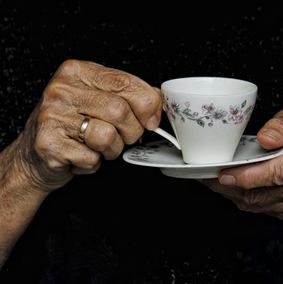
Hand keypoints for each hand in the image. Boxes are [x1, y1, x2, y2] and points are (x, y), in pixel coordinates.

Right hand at [15, 59, 161, 191]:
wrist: (33, 155)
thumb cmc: (71, 125)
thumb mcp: (98, 99)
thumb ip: (127, 95)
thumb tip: (158, 100)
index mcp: (78, 71)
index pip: (125, 82)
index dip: (148, 104)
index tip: (152, 119)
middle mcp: (62, 90)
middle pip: (120, 111)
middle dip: (131, 132)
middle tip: (121, 136)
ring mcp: (52, 116)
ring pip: (108, 136)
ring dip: (111, 150)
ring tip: (97, 146)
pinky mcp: (49, 143)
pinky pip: (92, 158)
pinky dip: (93, 163)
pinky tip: (79, 155)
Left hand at [201, 109, 282, 219]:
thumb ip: (282, 125)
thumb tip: (265, 138)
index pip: (276, 172)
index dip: (247, 176)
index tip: (224, 173)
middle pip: (261, 192)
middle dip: (229, 186)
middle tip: (206, 175)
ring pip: (256, 204)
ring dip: (230, 194)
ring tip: (211, 179)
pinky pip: (259, 209)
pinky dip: (240, 198)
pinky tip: (228, 187)